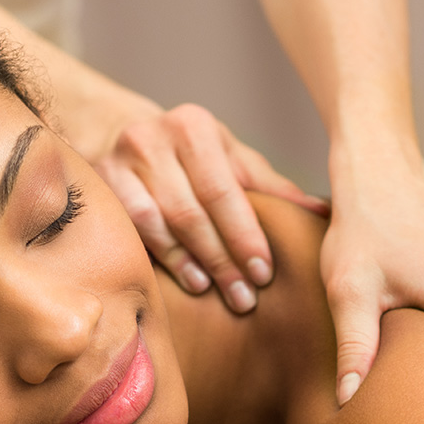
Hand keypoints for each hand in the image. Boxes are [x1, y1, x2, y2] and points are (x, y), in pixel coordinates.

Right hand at [93, 102, 328, 312]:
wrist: (122, 140)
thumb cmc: (189, 159)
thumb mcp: (229, 161)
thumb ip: (268, 187)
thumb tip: (323, 212)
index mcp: (195, 127)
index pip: (225, 190)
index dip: (245, 234)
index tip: (265, 272)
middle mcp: (154, 137)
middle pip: (193, 211)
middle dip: (223, 258)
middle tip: (245, 296)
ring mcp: (122, 162)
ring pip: (160, 223)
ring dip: (191, 262)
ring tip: (216, 291)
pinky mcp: (101, 185)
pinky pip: (132, 229)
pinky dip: (161, 257)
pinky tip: (185, 278)